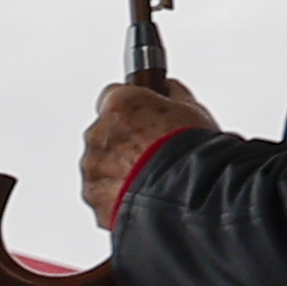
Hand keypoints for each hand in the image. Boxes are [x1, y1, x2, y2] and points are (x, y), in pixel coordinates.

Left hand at [78, 78, 214, 228]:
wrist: (191, 194)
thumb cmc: (193, 151)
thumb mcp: (193, 110)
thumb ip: (170, 96)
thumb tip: (166, 89)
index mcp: (120, 105)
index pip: (113, 95)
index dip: (131, 108)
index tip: (142, 116)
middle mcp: (99, 132)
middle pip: (105, 132)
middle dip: (123, 141)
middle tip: (152, 152)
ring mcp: (93, 166)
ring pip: (100, 163)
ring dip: (117, 169)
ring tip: (150, 178)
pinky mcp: (93, 195)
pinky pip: (101, 191)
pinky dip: (115, 194)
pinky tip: (141, 195)